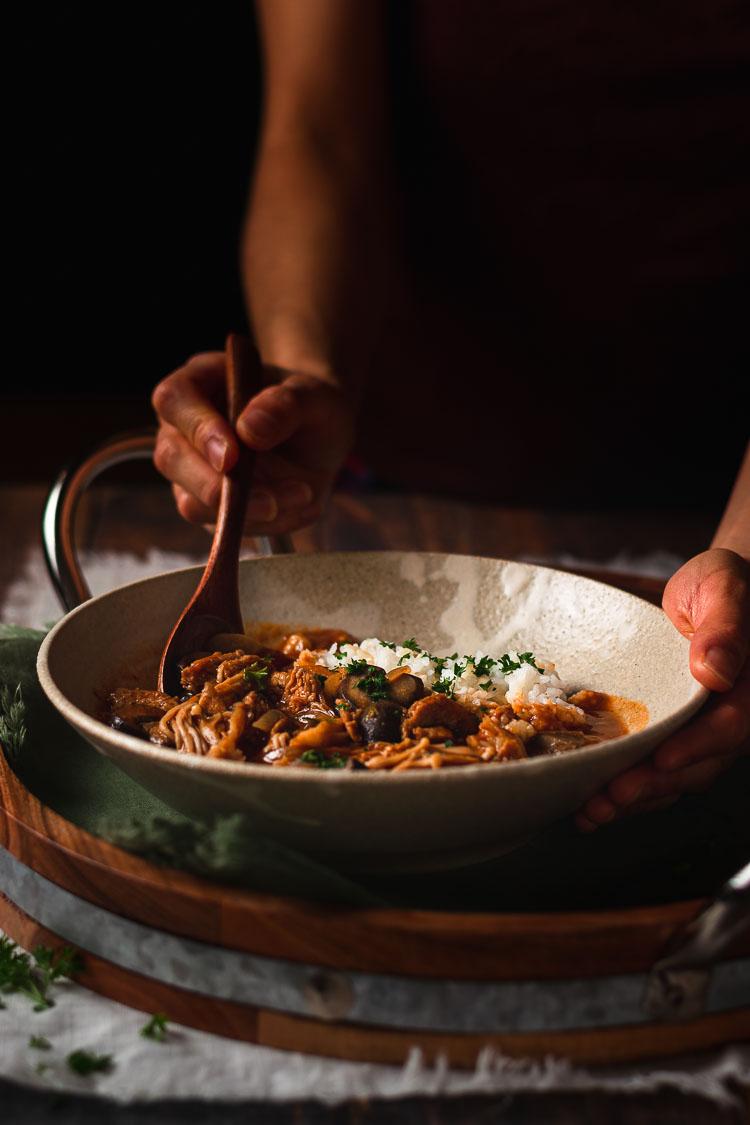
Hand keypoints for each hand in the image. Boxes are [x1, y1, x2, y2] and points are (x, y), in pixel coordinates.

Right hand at [152, 351, 355, 536]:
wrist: (320, 440)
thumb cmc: (309, 407)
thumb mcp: (315, 397)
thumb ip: (286, 405)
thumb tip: (249, 429)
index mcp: (201, 380)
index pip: (174, 399)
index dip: (198, 429)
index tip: (232, 456)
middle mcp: (185, 426)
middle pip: (171, 457)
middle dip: (217, 486)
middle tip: (270, 500)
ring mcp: (192, 469)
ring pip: (192, 502)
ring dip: (248, 512)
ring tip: (303, 494)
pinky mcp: (208, 505)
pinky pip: (223, 526)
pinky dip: (266, 524)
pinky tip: (303, 506)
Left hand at [576, 548, 749, 830]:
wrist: (712, 591)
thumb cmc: (721, 582)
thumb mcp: (723, 588)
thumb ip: (724, 626)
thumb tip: (715, 671)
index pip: (731, 725)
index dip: (698, 746)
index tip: (662, 759)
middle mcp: (736, 717)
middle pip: (701, 763)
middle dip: (654, 785)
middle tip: (609, 798)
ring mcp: (708, 732)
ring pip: (679, 776)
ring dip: (636, 799)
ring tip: (591, 813)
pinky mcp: (681, 737)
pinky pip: (660, 770)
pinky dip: (630, 790)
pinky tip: (593, 806)